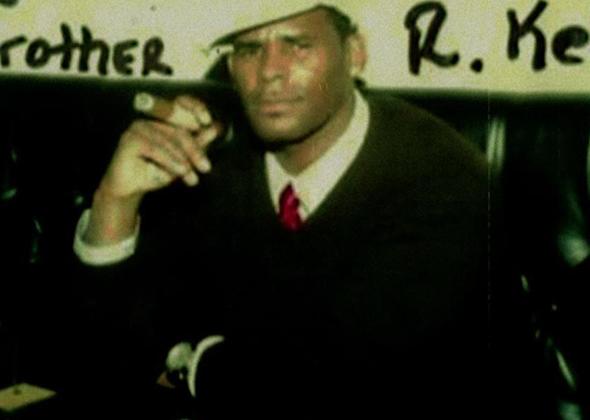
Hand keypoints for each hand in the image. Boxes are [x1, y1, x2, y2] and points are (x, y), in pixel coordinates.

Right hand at [84, 93, 221, 245]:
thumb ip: (197, 145)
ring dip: (183, 161)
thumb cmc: (155, 171)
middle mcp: (151, 119)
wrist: (132, 189)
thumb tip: (214, 130)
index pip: (181, 103)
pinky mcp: (130, 140)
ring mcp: (138, 128)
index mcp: (164, 119)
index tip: (208, 121)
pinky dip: (170, 161)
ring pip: (169, 142)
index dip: (195, 108)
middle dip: (195, 151)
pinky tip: (180, 171)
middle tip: (205, 167)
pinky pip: (155, 149)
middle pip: (179, 130)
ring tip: (191, 177)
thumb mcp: (182, 160)